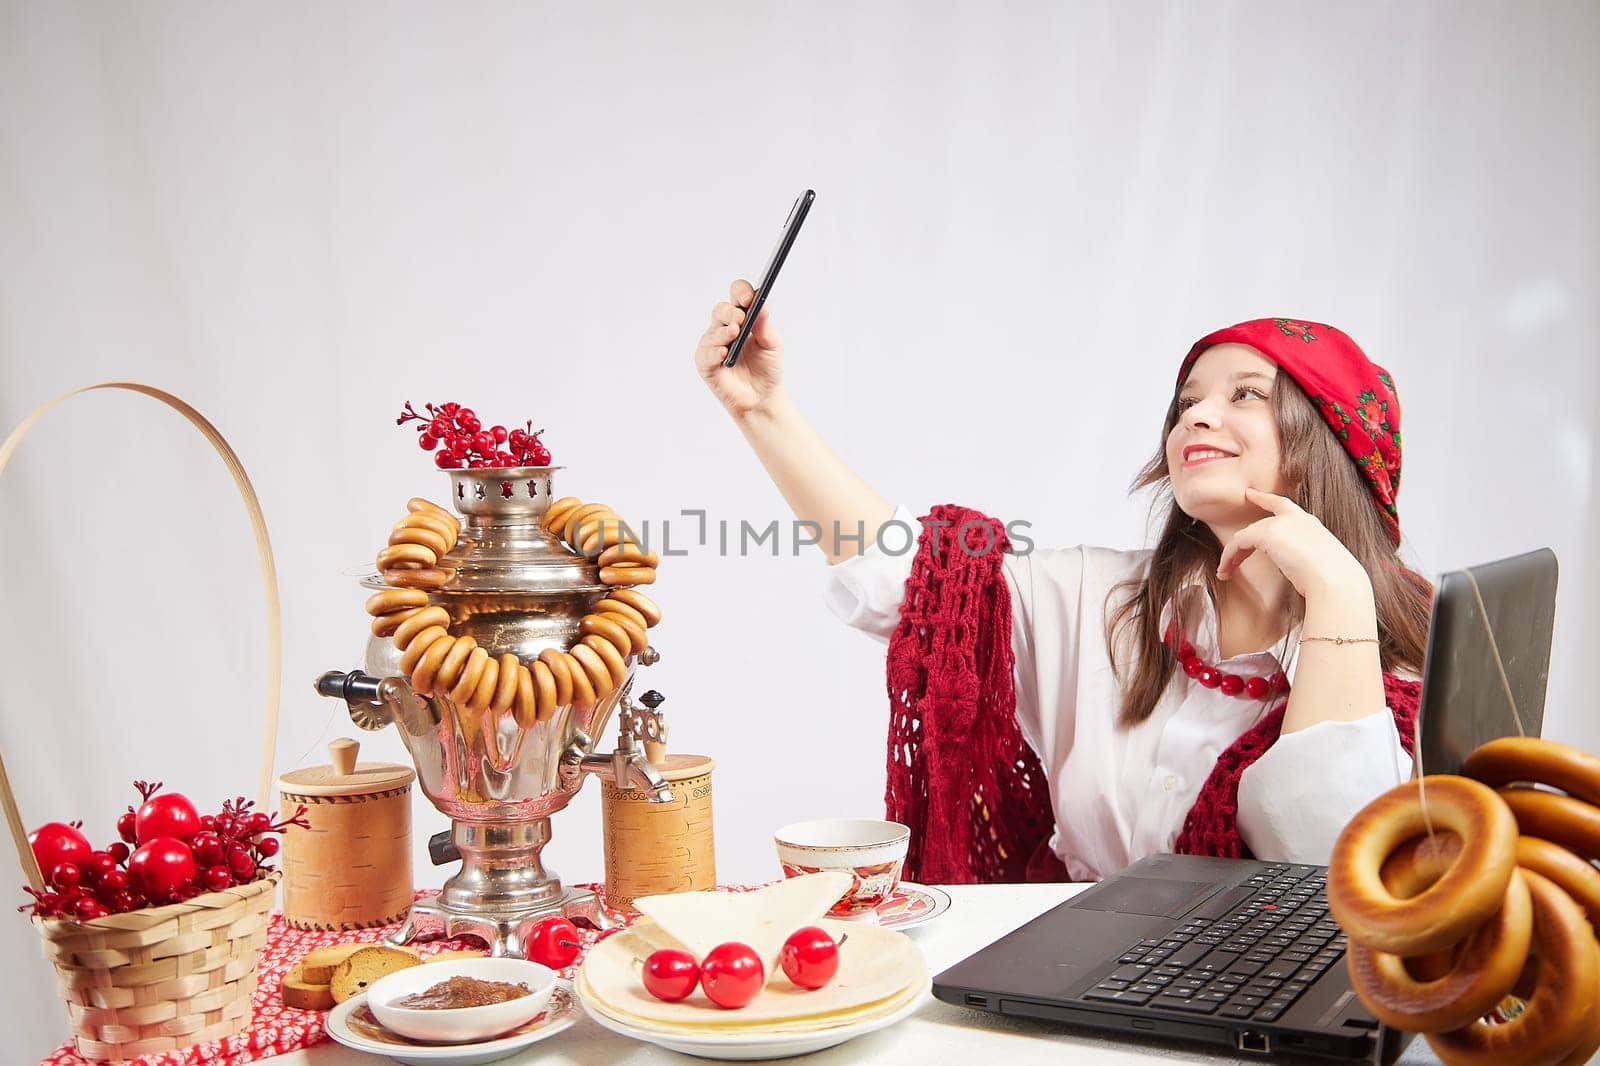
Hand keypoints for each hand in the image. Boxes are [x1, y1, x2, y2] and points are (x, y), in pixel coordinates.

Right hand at [694, 279, 784, 418]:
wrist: (762, 396)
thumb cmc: (766, 367)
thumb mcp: (773, 344)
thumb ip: (766, 326)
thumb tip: (763, 305)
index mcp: (742, 317)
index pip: (737, 295)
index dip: (741, 293)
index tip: (749, 299)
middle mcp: (724, 328)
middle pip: (721, 310)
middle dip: (730, 312)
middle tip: (741, 319)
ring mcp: (713, 345)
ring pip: (713, 331)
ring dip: (723, 332)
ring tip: (734, 334)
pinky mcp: (706, 363)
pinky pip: (706, 354)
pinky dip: (714, 353)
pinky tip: (723, 353)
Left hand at [1217, 488, 1371, 603]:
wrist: (1335, 581)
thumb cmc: (1333, 581)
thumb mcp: (1319, 564)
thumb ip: (1306, 559)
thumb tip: (1299, 569)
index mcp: (1310, 524)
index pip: (1283, 506)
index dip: (1265, 499)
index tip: (1250, 493)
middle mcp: (1296, 519)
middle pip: (1259, 525)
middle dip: (1241, 539)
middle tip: (1228, 553)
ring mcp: (1281, 524)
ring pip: (1246, 535)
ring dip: (1232, 555)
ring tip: (1224, 573)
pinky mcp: (1267, 533)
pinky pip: (1239, 543)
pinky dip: (1229, 557)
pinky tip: (1225, 571)